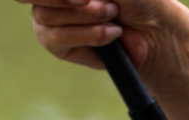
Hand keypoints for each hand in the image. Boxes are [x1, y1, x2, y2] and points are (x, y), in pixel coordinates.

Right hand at [16, 0, 188, 78]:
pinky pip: (56, 38)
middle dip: (75, 2)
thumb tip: (73, 0)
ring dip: (86, 16)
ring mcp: (49, 20)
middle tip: (108, 5)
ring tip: (114, 16)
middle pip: (36, 0)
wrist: (152, 28)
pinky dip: (87, 34)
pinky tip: (111, 33)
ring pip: (46, 17)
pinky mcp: (56, 45)